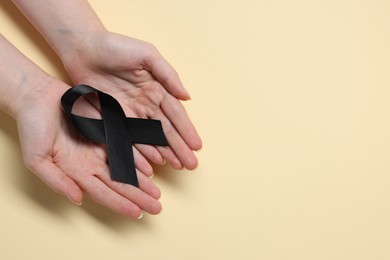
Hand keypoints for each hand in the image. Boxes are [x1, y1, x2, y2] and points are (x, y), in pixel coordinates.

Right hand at [16, 79, 161, 218]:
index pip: (103, 193)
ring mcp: (101, 146)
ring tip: (156, 193)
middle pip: (120, 184)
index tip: (137, 213)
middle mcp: (92, 162)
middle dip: (138, 197)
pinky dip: (139, 156)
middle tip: (156, 208)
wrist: (38, 97)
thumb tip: (78, 199)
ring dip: (142, 182)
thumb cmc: (32, 128)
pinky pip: (127, 145)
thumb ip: (57, 181)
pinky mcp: (107, 130)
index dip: (120, 204)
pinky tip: (151, 166)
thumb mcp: (36, 159)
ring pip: (127, 167)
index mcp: (77, 172)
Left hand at [61, 31, 201, 173]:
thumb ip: (168, 74)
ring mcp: (129, 113)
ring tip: (177, 166)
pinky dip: (139, 151)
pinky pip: (128, 138)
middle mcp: (146, 104)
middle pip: (166, 130)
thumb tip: (187, 96)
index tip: (197, 146)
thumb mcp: (147, 54)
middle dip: (179, 147)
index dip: (186, 130)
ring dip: (164, 152)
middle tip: (191, 164)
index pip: (175, 114)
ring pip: (150, 138)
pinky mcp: (112, 118)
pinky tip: (151, 162)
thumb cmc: (116, 46)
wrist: (83, 47)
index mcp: (157, 89)